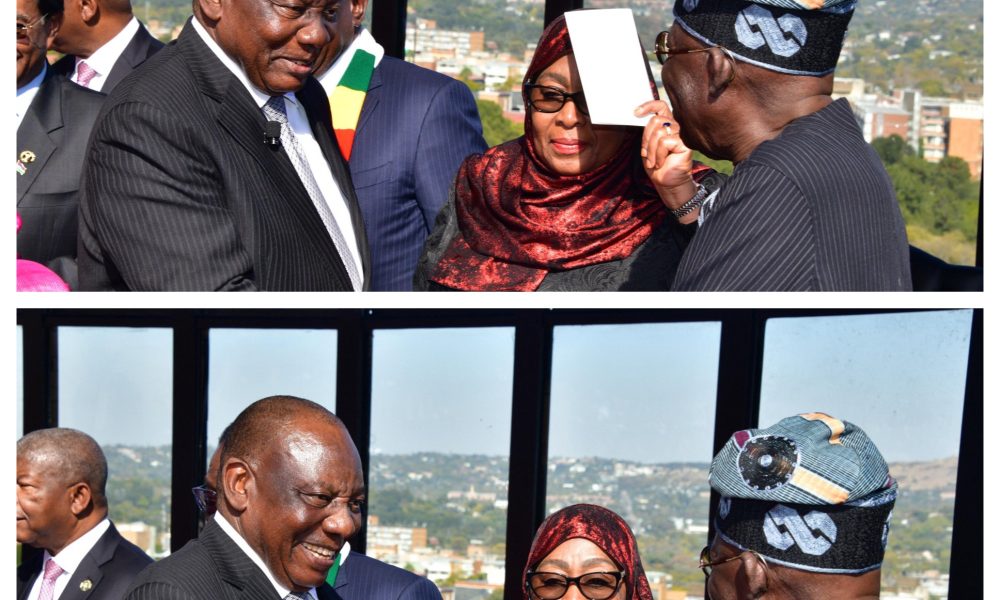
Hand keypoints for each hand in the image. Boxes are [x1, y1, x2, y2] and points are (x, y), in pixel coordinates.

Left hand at [635, 100, 697, 221]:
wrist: (666, 182)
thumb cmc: (656, 164)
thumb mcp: (646, 145)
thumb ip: (647, 131)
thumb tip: (637, 114)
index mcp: (666, 124)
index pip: (660, 106)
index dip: (648, 105)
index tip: (635, 113)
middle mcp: (675, 126)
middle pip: (655, 120)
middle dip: (646, 139)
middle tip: (646, 154)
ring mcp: (681, 134)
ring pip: (658, 132)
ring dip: (651, 150)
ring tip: (653, 161)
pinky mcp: (685, 143)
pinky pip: (665, 142)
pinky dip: (658, 155)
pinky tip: (661, 162)